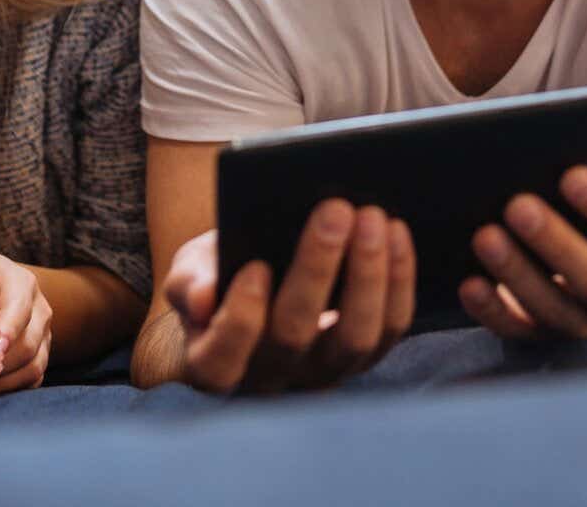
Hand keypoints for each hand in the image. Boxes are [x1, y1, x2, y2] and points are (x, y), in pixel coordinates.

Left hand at [0, 249, 53, 396]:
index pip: (18, 310)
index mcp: (21, 282)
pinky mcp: (37, 356)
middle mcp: (39, 309)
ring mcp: (41, 335)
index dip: (2, 332)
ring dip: (1, 379)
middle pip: (28, 343)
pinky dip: (6, 389)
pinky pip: (30, 380)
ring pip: (32, 365)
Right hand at [161, 200, 414, 393]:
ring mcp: (322, 372)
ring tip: (372, 217)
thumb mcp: (190, 272)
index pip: (221, 361)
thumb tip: (204, 298)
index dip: (240, 320)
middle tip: (336, 209)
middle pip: (295, 335)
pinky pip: (390, 327)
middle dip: (317, 268)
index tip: (255, 267)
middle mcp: (271, 377)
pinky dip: (397, 278)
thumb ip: (189, 283)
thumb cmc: (216, 275)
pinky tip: (396, 231)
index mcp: (213, 362)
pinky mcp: (365, 355)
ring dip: (368, 274)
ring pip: (354, 338)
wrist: (255, 280)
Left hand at [459, 168, 586, 340]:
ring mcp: (582, 321)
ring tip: (485, 236)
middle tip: (518, 205)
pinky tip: (469, 283)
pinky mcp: (543, 336)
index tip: (572, 176)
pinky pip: (517, 331)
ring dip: (517, 273)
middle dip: (556, 242)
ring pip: (554, 309)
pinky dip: (491, 310)